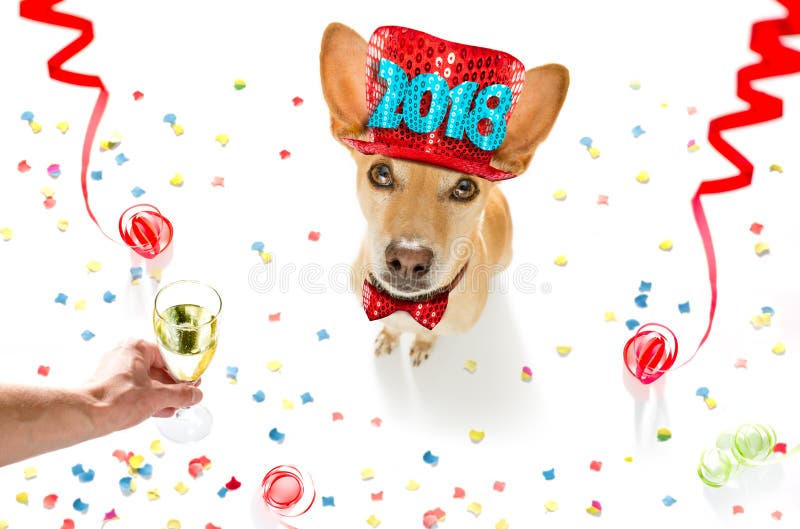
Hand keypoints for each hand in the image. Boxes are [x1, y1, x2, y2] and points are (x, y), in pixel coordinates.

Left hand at [84, 338, 202, 434]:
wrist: (86, 416)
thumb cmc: (117, 399)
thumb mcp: (158, 397)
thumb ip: (181, 394)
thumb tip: (196, 394)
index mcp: (136, 347)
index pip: (168, 357)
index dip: (183, 373)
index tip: (192, 383)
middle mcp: (124, 354)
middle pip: (157, 369)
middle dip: (172, 387)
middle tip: (185, 397)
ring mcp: (114, 370)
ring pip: (146, 381)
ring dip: (161, 395)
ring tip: (174, 407)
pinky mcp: (109, 385)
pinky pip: (134, 389)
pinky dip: (147, 399)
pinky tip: (159, 411)